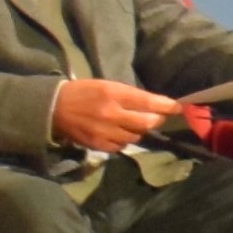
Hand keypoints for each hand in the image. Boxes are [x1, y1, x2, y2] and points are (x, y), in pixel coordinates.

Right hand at [51, 77, 184, 151]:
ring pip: (135, 136)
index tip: (178, 107)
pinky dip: (124, 140)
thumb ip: (129, 95)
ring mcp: (105, 132)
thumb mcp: (106, 85)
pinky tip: (119, 133)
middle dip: (155, 120)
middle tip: (156, 117)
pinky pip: (121, 146)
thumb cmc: (83, 92)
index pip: (147, 102)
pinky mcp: (98, 145)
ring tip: (132, 123)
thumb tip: (153, 104)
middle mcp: (111, 114)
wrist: (54, 108)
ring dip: (139, 130)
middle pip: (146, 123)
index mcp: (113, 94)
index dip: (165, 106)